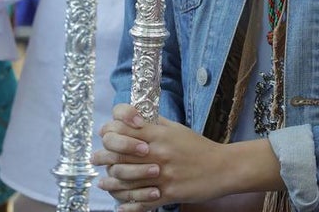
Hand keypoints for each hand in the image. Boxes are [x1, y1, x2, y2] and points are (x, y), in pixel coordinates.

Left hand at [92, 103, 227, 211]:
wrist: (223, 168)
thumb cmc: (198, 147)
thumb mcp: (176, 129)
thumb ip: (155, 122)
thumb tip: (135, 116)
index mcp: (159, 135)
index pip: (125, 128)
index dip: (110, 131)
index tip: (104, 136)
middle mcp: (158, 153)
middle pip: (120, 153)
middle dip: (103, 156)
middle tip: (95, 160)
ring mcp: (163, 175)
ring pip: (127, 179)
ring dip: (111, 182)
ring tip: (103, 183)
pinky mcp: (169, 194)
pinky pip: (143, 202)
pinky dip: (129, 205)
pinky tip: (120, 206)